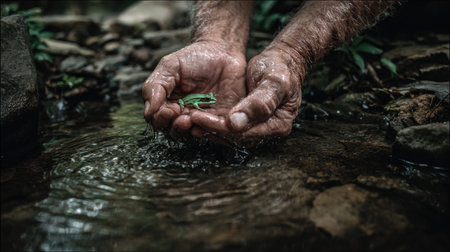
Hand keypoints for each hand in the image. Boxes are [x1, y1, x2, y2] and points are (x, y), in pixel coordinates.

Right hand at [142, 41, 246, 137]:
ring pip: (195, 134)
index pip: (159, 121)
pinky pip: (217, 130)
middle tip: (183, 117)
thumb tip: (149, 110)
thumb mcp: (170, 66)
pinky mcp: (223, 118)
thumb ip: (155, 86)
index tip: (171, 109)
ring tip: (193, 118)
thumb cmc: (194, 57)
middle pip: (175, 132)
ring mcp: (204, 118)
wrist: (223, 51)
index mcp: (169, 104)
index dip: (162, 119)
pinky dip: (212, 128)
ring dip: (192, 130)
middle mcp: (185, 114)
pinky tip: (209, 118)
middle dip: (176, 128)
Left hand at [191, 45, 305, 142]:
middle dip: (209, 129)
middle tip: (186, 119)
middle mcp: (266, 130)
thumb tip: (237, 123)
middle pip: (233, 137)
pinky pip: (226, 125)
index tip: (198, 117)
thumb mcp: (275, 82)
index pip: (243, 133)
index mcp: (277, 125)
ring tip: (185, 119)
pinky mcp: (246, 119)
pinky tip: (195, 115)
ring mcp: (256, 126)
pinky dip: (210, 121)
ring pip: (227, 133)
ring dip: (206, 127)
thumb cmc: (282, 69)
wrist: (284, 60)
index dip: (219, 127)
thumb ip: (259, 103)